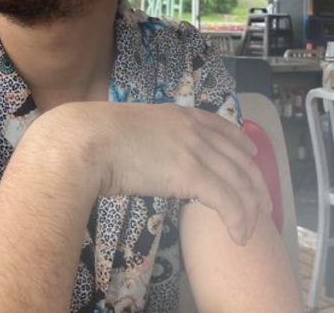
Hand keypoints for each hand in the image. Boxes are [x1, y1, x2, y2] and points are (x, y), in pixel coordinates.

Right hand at [40, 102, 271, 245]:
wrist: (87, 140)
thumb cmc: (97, 135)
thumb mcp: (132, 128)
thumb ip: (150, 137)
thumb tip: (148, 153)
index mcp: (179, 114)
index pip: (223, 128)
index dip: (243, 145)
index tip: (252, 157)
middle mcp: (194, 129)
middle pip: (239, 158)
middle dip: (255, 183)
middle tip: (262, 204)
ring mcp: (195, 150)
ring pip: (239, 181)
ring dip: (250, 208)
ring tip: (251, 229)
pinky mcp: (193, 174)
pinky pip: (228, 201)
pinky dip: (238, 220)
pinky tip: (238, 234)